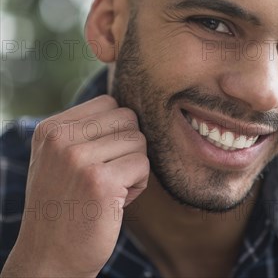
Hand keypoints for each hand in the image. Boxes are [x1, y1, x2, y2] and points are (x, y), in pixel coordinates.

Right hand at [1, 95, 148, 276]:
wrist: (51, 258)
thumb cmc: (67, 205)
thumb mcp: (62, 158)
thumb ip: (88, 129)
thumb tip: (133, 102)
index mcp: (51, 128)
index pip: (110, 103)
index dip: (116, 132)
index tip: (97, 160)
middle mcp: (60, 139)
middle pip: (128, 118)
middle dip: (128, 147)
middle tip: (107, 176)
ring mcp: (78, 159)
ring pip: (139, 141)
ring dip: (134, 167)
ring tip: (108, 190)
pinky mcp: (100, 181)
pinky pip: (143, 165)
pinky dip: (138, 185)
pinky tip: (115, 202)